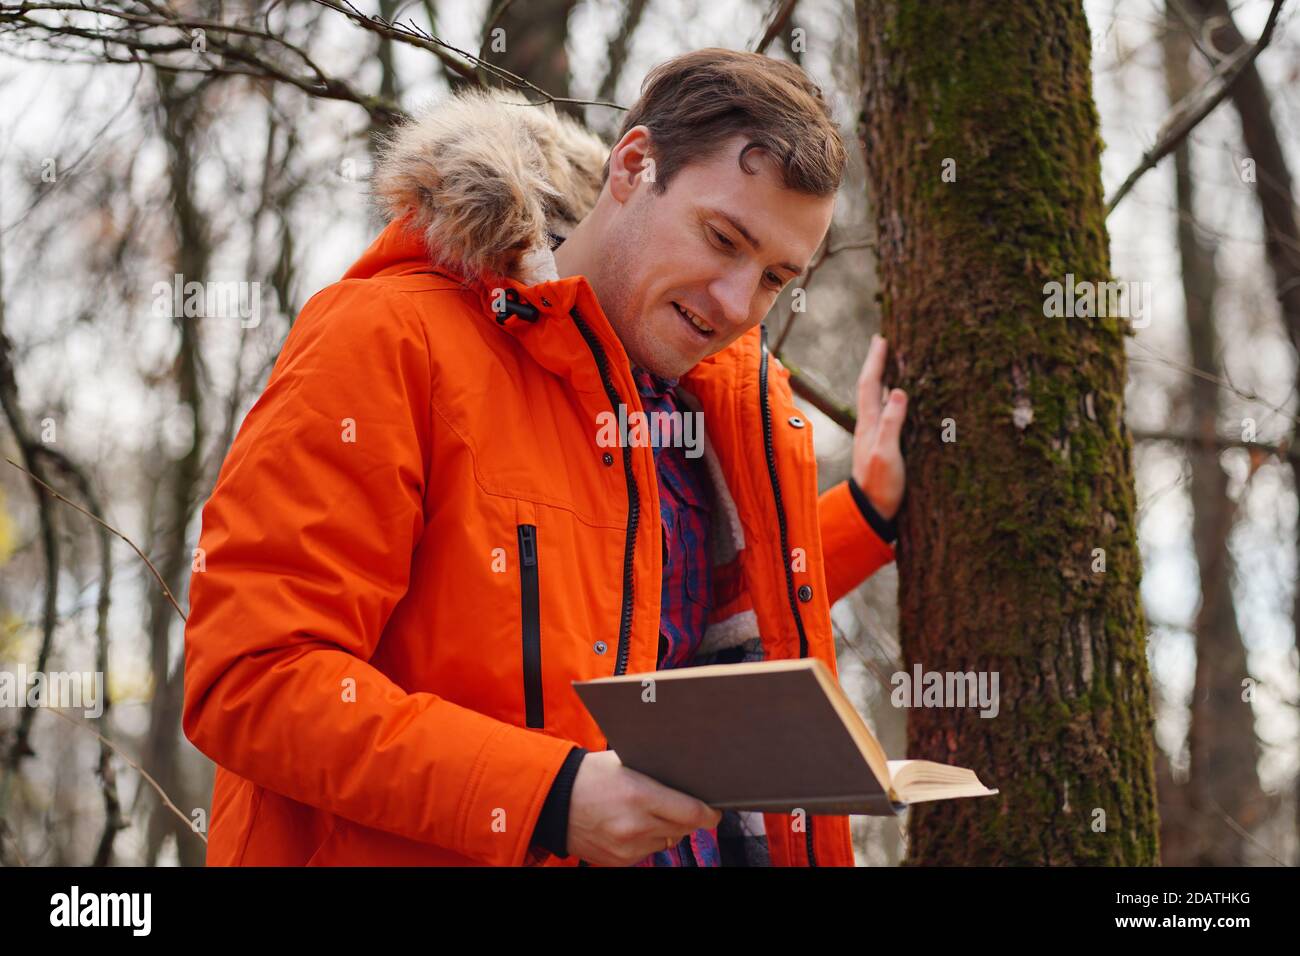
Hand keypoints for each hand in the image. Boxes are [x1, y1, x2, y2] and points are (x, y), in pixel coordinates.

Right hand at [565, 750, 721, 865]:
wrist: (553, 801)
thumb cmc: (591, 775)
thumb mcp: (624, 762)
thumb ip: (657, 772)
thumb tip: (689, 776)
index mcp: (640, 796)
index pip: (693, 813)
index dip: (710, 813)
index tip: (714, 810)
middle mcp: (636, 826)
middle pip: (684, 829)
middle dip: (688, 818)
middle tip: (682, 805)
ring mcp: (627, 848)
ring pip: (667, 841)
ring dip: (666, 829)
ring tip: (647, 812)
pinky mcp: (619, 861)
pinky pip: (648, 852)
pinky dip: (647, 840)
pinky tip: (632, 825)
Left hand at [851, 334, 907, 520]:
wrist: (871, 513)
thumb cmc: (880, 486)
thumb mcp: (886, 454)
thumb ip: (891, 424)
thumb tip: (898, 391)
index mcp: (869, 425)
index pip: (870, 385)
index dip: (876, 361)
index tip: (881, 339)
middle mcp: (870, 427)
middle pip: (873, 388)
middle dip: (879, 365)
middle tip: (885, 344)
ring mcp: (875, 437)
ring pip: (880, 401)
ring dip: (886, 381)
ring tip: (894, 364)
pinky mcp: (884, 447)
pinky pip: (888, 415)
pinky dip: (893, 401)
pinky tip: (900, 401)